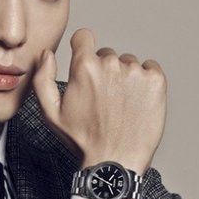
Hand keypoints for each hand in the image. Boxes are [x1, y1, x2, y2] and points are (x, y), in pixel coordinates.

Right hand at [32, 29, 166, 174]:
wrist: (115, 161)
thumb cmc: (82, 140)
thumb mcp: (51, 113)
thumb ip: (43, 79)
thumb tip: (47, 54)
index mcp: (84, 67)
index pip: (84, 37)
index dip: (82, 48)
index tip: (86, 63)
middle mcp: (111, 64)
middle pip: (107, 54)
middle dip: (104, 71)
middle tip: (103, 100)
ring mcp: (135, 71)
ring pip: (128, 63)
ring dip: (125, 78)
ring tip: (121, 106)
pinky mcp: (156, 81)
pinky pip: (150, 69)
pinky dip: (145, 82)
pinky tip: (137, 102)